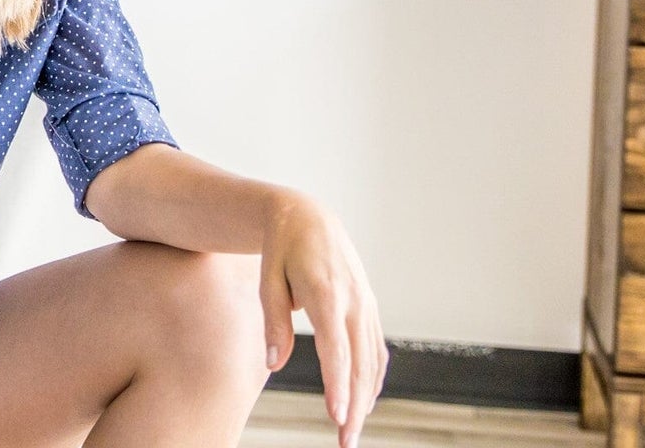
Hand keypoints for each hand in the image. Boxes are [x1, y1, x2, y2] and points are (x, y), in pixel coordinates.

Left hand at [259, 192, 388, 447]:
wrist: (308, 217)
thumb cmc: (282, 249)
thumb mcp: (268, 280)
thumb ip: (274, 322)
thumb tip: (274, 364)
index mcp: (327, 293)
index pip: (336, 349)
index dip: (337, 386)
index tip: (336, 416)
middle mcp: (354, 300)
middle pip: (359, 363)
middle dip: (354, 405)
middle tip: (346, 439)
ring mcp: (367, 303)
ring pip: (372, 360)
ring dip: (366, 397)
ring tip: (353, 429)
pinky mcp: (370, 306)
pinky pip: (376, 348)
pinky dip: (373, 377)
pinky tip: (365, 399)